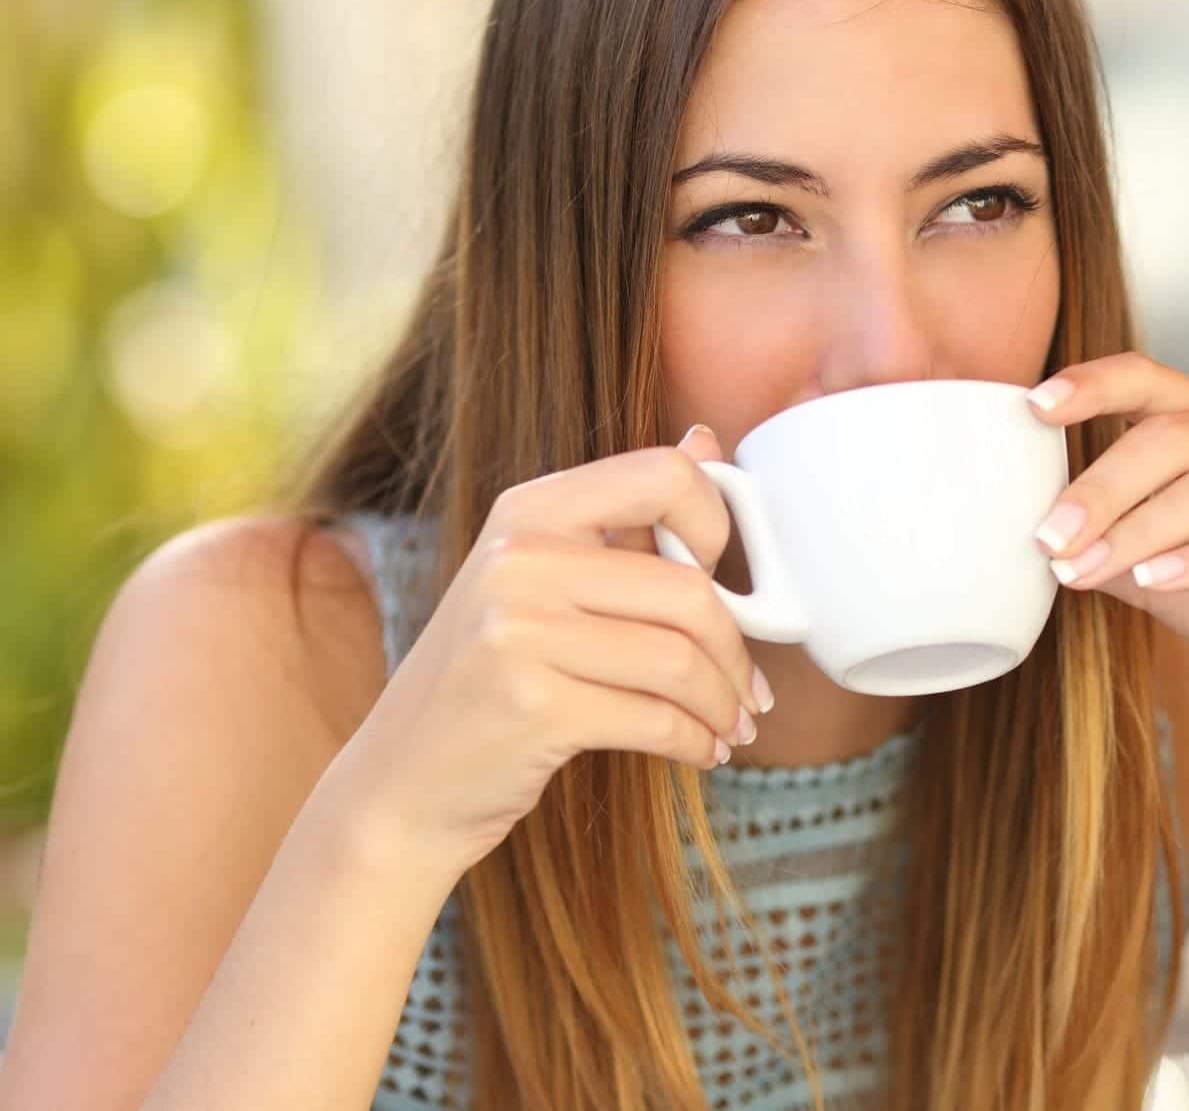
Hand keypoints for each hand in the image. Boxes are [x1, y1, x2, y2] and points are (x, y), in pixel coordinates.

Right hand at [331, 427, 770, 877]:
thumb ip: (625, 520)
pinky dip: (696, 742)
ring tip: (732, 727)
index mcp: (528, 511)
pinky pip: (655, 720)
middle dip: (738, 650)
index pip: (664, 477)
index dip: (719, 526)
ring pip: (679, 660)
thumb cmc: (490, 679)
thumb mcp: (542, 582)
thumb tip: (706, 441)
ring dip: (723, 706)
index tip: (730, 582)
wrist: (401, 783)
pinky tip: (703, 752)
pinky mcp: (531, 707)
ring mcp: (518, 632)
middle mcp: (519, 561)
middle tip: (751, 692)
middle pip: (688, 589)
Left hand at [1026, 352, 1188, 717]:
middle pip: (1176, 436)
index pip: (1153, 382)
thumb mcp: (1155, 568)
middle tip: (1049, 537)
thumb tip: (1030, 536)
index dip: (1095, 385)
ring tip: (1088, 567)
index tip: (1035, 407)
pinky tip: (1158, 579)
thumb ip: (1103, 541)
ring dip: (1143, 529)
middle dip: (1103, 488)